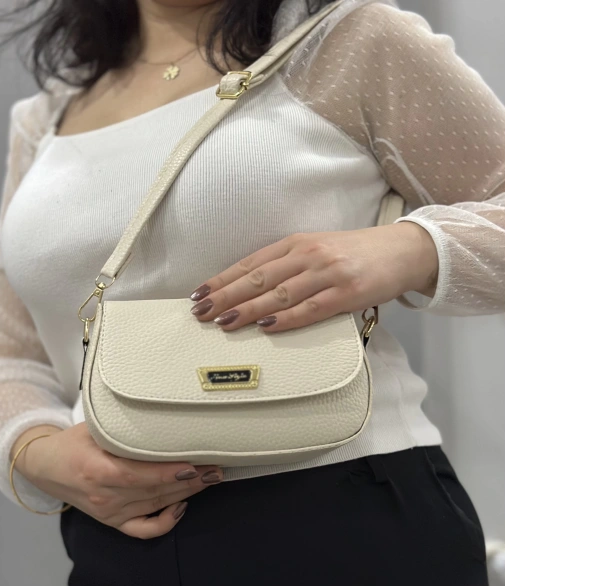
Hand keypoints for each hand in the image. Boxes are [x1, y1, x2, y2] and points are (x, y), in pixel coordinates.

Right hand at [11, 424, 222, 538]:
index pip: (139, 475)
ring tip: (211, 479)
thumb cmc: (74, 441)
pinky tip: (183, 506)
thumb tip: (167, 425)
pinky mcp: (113, 523)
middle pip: (155, 491)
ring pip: (156, 506)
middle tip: (218, 467)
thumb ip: (125, 432)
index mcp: (96, 470)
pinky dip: (167, 521)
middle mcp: (104, 496)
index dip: (170, 473)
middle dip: (191, 481)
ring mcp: (109, 513)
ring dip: (187, 494)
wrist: (46, 466)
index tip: (196, 464)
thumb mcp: (94, 427)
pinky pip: (145, 530)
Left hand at [188, 222, 437, 331]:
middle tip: (201, 312)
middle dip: (226, 297)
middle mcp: (308, 255)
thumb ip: (287, 266)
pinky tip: (266, 327)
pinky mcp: (347, 293)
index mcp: (297, 243)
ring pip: (279, 294)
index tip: (199, 295)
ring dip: (249, 309)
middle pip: (258, 278)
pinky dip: (287, 318)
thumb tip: (248, 291)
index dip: (222, 280)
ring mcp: (328, 274)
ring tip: (224, 323)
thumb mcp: (317, 251)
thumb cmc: (356, 254)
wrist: (404, 251)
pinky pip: (311, 308)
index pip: (250, 264)